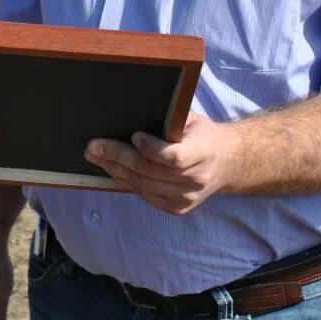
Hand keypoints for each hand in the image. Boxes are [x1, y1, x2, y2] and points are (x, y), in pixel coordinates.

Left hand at [85, 109, 235, 214]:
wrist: (227, 164)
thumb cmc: (202, 135)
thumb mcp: (192, 120)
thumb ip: (169, 120)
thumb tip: (132, 111)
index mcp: (204, 154)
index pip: (174, 158)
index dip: (151, 149)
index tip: (134, 135)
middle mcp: (196, 180)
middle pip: (151, 172)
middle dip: (118, 157)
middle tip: (94, 146)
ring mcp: (186, 198)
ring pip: (143, 185)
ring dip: (115, 170)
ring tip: (96, 156)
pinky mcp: (177, 208)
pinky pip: (145, 195)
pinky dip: (126, 181)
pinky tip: (112, 169)